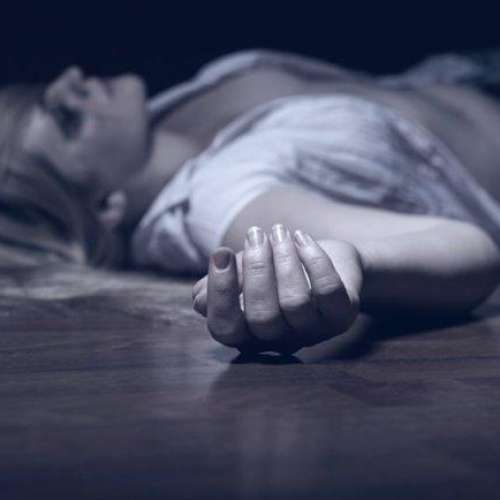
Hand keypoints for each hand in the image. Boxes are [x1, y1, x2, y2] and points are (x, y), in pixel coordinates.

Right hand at [192, 224, 363, 353]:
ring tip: (279, 230)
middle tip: (256, 233)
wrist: (326, 260)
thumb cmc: (276, 269)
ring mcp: (315, 330)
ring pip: (295, 302)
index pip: (225, 328)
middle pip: (262, 317)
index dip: (219, 292)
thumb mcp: (243, 273)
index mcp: (249, 333)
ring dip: (284, 259)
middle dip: (256, 269)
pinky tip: (301, 237)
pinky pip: (329, 290)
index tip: (221, 252)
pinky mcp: (343, 314)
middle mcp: (280, 339)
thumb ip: (219, 285)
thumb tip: (199, 299)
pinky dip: (313, 258)